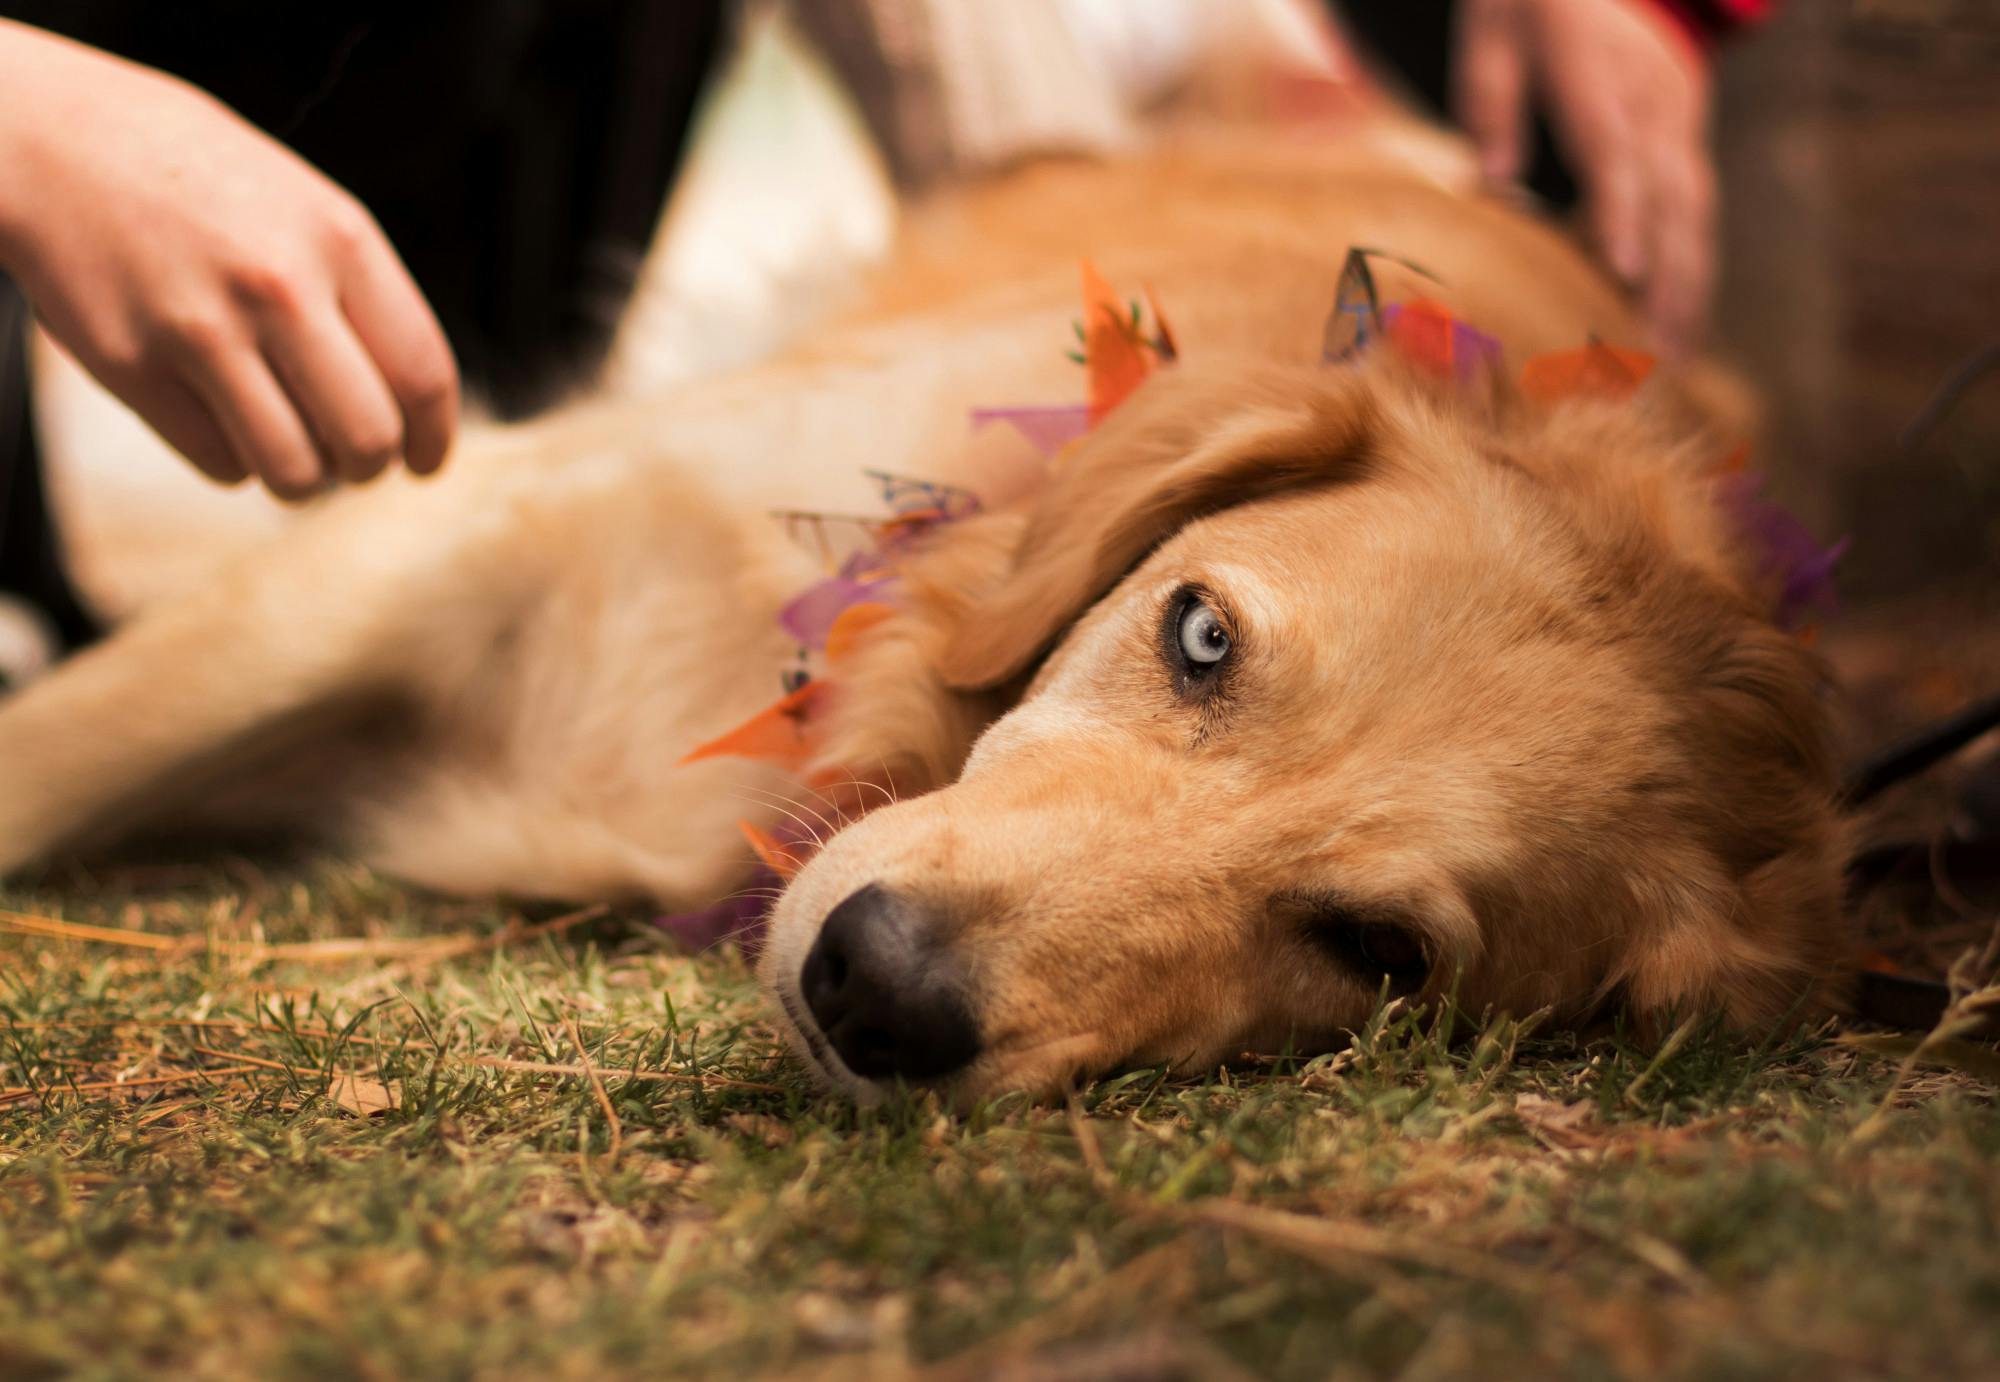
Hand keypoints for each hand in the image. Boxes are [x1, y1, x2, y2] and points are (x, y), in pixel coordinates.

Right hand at [0, 21, 457, 498]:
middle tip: (353, 459)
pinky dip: (234, 461)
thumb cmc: (196, 178)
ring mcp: (201, 331)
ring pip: (295, 470)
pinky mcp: (134, 369)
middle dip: (369, 466)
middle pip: (367, 438)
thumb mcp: (305, 206)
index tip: (424, 461)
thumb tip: (415, 403)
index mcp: (339, 239)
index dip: (434, 437)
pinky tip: (222, 417)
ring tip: (290, 446)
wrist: (53, 138)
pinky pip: (221, 465)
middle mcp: (279, 288)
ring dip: (303, 478)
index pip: (422, 373)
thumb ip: (363, 294)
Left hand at [1454, 0, 1715, 353]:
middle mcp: (1650, 97)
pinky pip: (1694, 207)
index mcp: (1595, 70)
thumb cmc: (1523, 8)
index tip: (1624, 272)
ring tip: (1675, 359)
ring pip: (1693, 208)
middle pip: (1666, 194)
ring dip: (1689, 284)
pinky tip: (1683, 322)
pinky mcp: (1684, 132)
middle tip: (1657, 352)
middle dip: (1666, 276)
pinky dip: (1692, 264)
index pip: (1612, 150)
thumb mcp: (1490, 36)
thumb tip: (1492, 183)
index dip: (1621, 213)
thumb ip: (1490, 104)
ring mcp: (1676, 115)